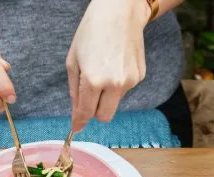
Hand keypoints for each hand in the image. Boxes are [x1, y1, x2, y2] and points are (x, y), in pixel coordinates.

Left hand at [67, 0, 150, 132]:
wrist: (120, 13)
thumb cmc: (91, 31)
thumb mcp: (73, 60)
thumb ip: (74, 89)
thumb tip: (78, 111)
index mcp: (93, 80)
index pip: (86, 112)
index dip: (79, 121)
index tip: (76, 128)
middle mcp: (114, 84)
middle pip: (105, 116)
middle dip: (95, 112)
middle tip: (90, 99)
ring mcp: (130, 81)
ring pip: (115, 102)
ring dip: (107, 94)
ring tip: (104, 68)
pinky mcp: (140, 76)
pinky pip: (125, 89)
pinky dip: (118, 82)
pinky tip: (116, 63)